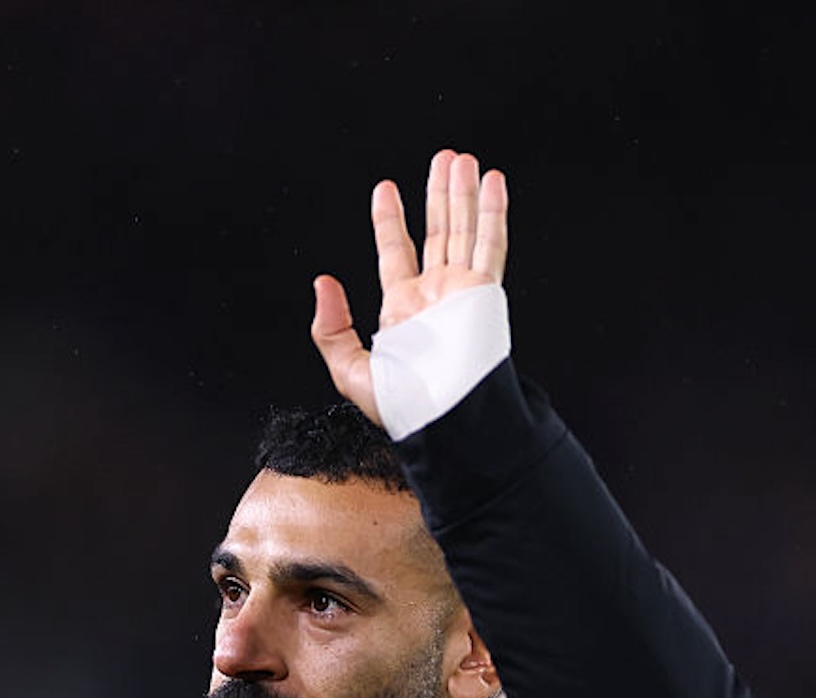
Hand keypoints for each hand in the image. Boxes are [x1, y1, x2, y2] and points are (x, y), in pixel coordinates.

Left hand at [310, 150, 507, 426]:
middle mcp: (435, 295)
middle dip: (437, 194)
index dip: (389, 221)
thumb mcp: (348, 370)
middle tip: (441, 158)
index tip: (385, 189)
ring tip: (460, 159)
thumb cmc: (401, 408)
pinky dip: (493, 212)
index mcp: (403, 310)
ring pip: (464, 229)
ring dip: (463, 193)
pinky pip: (491, 244)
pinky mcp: (485, 293)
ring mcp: (462, 291)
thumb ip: (331, 329)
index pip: (395, 253)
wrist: (442, 421)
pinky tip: (493, 182)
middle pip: (437, 231)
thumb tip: (323, 284)